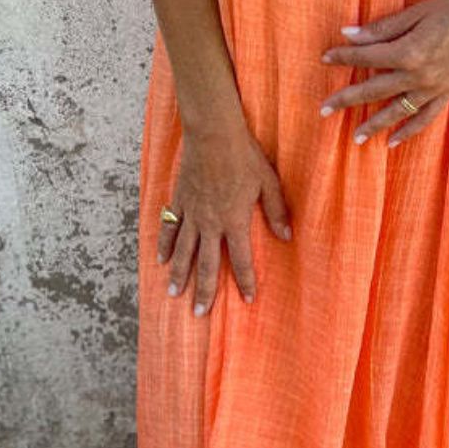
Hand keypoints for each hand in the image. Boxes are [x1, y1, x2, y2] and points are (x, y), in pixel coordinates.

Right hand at [158, 119, 291, 313]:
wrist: (213, 134)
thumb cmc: (244, 156)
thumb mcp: (268, 183)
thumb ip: (276, 212)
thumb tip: (287, 237)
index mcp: (235, 221)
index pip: (241, 260)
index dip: (246, 281)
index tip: (248, 300)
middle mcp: (211, 223)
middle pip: (206, 264)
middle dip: (205, 291)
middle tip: (200, 313)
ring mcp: (192, 213)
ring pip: (183, 251)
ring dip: (180, 274)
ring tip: (175, 294)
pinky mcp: (179, 200)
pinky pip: (169, 227)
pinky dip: (164, 244)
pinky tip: (161, 259)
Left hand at [319, 0, 448, 147]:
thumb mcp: (415, 12)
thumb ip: (382, 28)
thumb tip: (348, 34)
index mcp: (409, 52)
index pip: (366, 57)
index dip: (343, 57)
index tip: (325, 58)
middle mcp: (419, 75)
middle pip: (374, 90)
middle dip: (346, 99)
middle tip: (323, 110)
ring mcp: (433, 88)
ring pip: (397, 111)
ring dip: (374, 125)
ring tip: (354, 137)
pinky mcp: (446, 93)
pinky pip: (424, 118)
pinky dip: (408, 132)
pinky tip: (392, 142)